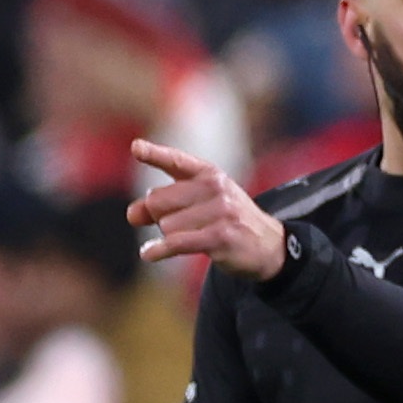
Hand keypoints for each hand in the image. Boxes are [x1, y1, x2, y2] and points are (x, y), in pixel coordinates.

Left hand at [129, 139, 288, 280]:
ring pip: (166, 226)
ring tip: (195, 238)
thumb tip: (132, 215)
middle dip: (159, 217)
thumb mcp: (200, 203)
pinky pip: (176, 243)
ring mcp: (220, 212)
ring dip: (171, 237)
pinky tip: (149, 254)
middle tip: (181, 224)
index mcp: (210, 174)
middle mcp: (215, 188)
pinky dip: (158, 251)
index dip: (154, 154)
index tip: (136, 148)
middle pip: (157, 202)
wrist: (270, 245)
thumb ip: (162, 203)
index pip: (176, 161)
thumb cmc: (228, 221)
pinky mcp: (220, 237)